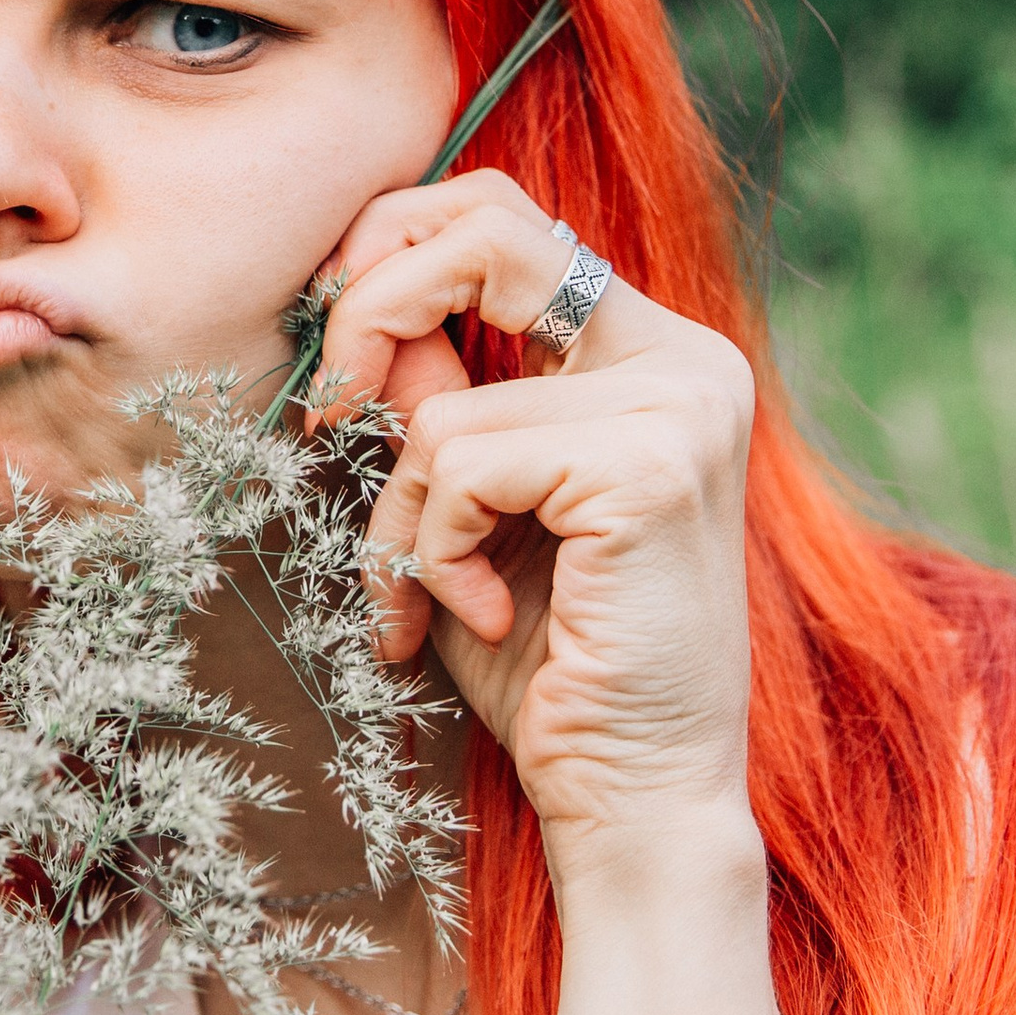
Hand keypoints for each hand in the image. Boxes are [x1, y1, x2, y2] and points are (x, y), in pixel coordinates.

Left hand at [312, 172, 759, 890]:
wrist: (628, 798)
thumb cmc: (543, 656)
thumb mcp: (467, 499)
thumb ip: (433, 392)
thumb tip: (359, 300)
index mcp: (651, 351)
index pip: (504, 216)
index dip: (395, 244)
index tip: (333, 333)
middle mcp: (686, 358)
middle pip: (483, 229)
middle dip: (370, 307)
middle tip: (329, 407)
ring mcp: (681, 406)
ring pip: (444, 406)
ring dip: (397, 516)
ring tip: (431, 598)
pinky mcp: (650, 468)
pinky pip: (461, 466)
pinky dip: (433, 552)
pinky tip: (480, 618)